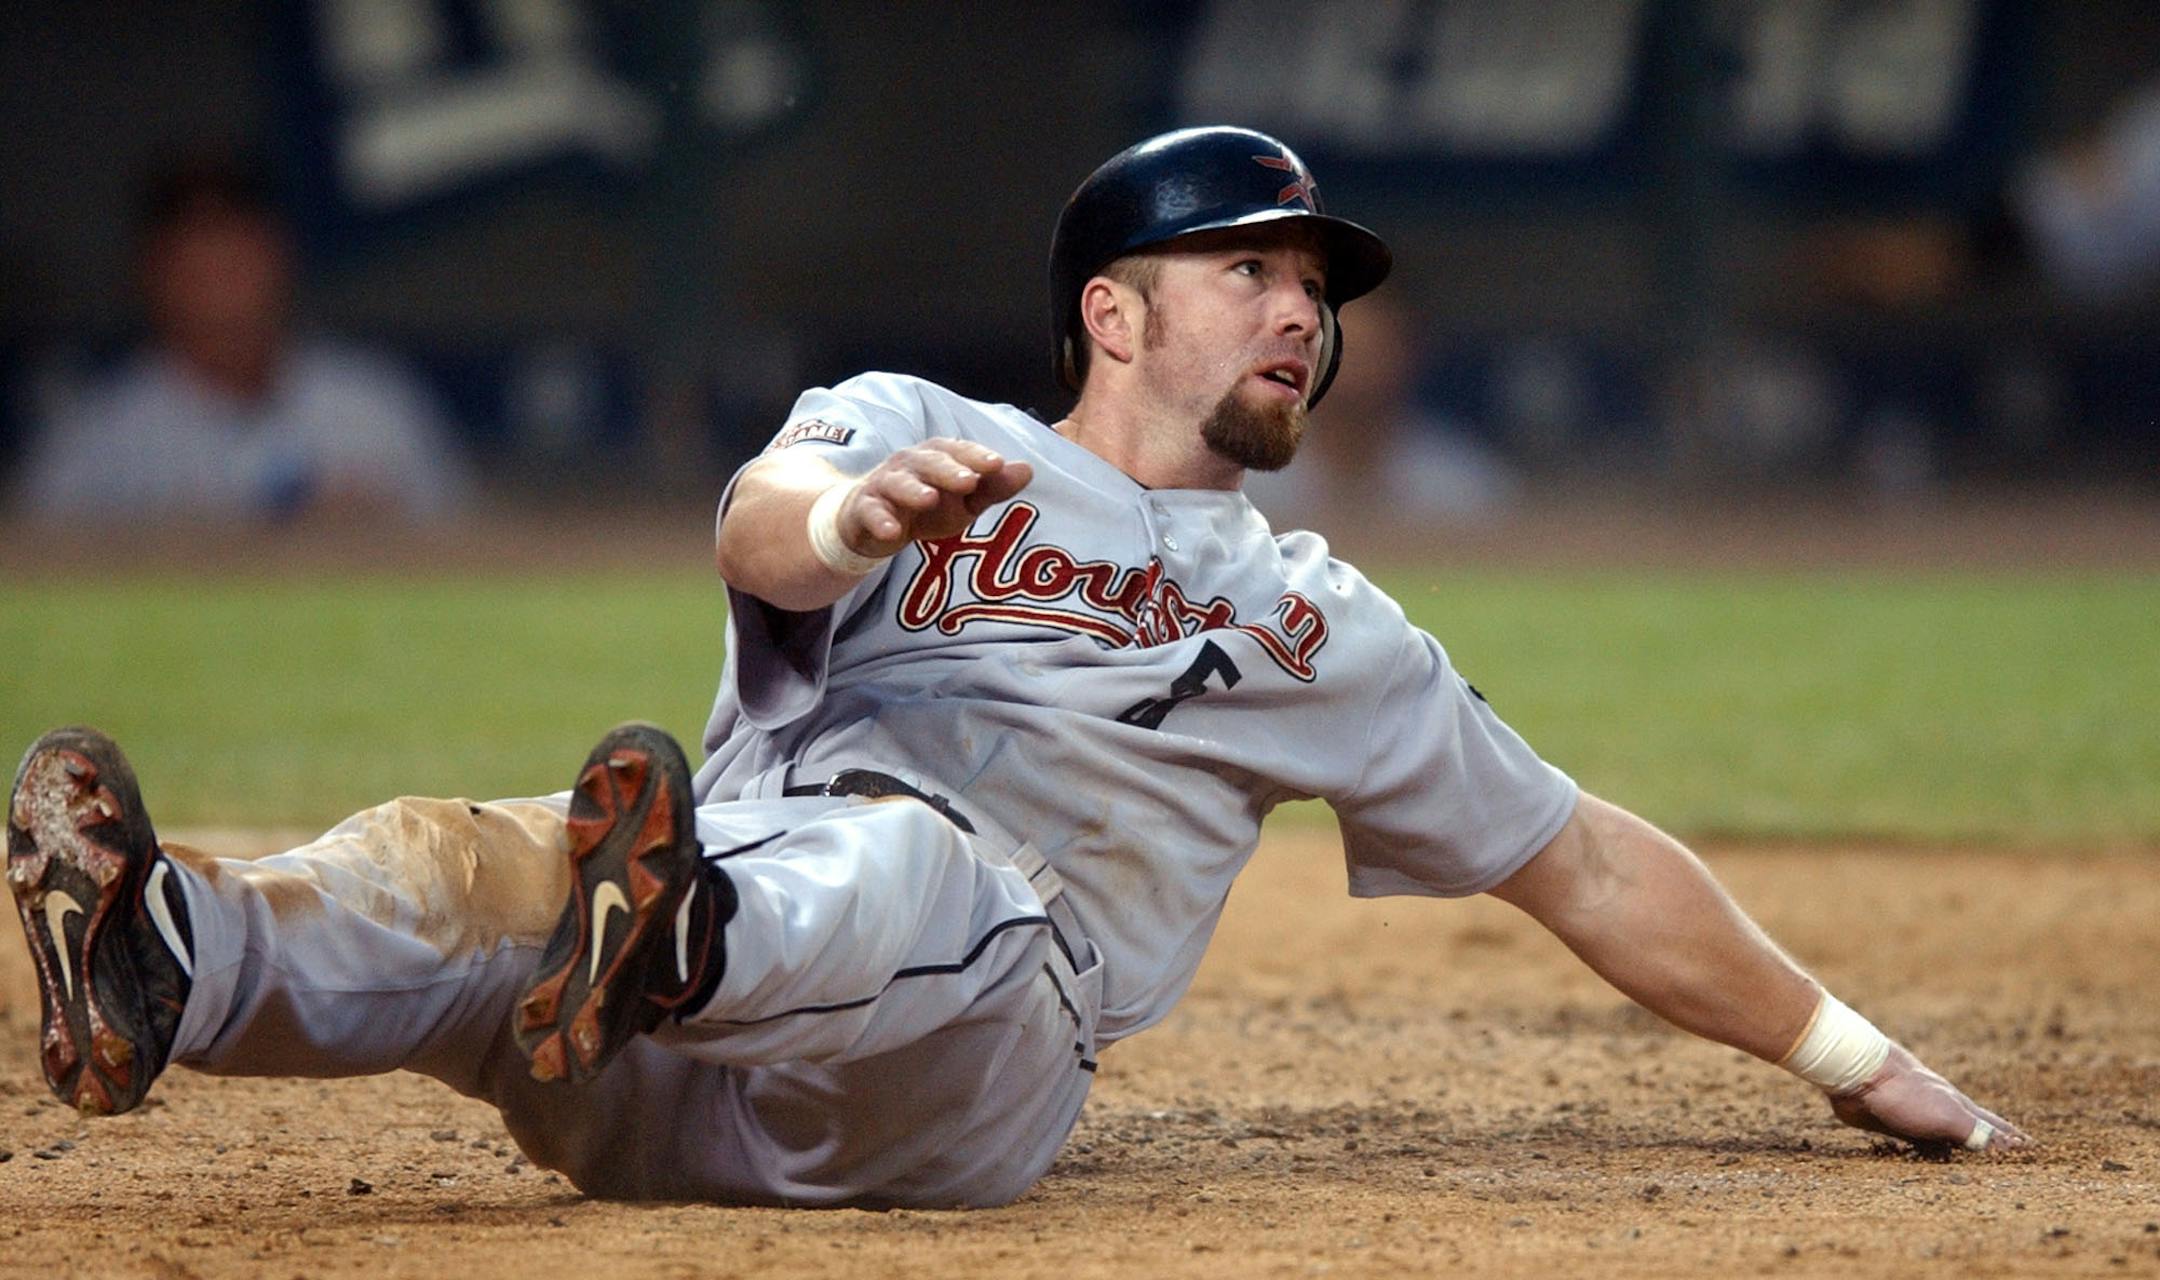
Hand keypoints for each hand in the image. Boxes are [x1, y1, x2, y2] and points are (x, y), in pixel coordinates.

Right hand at [841, 439, 1033, 556]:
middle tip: (969, 480)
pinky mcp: (863, 509)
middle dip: (949, 470)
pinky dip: (880, 521)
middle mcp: (908, 465)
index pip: (956, 450)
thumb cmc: (924, 507)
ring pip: (897, 483)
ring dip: (913, 490)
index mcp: (935, 457)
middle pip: (928, 462)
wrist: (871, 523)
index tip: (997, 463)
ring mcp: (884, 486)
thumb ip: (992, 488)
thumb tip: (1028, 469)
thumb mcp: (963, 501)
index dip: (975, 456)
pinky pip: (870, 513)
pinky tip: (893, 532)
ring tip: (930, 499)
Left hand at [1827, 1043, 2028, 1151]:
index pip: (1995, 1127)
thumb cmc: (1906, 1093)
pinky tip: (1922, 1152)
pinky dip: (1926, 1149)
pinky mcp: (1890, 1121)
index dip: (2013, 1139)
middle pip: (1971, 1129)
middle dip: (1989, 1141)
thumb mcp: (1949, 1115)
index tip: (2032, 1147)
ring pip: (1943, 1135)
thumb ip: (1978, 1132)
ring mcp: (1916, 1114)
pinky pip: (1915, 1140)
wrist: (1857, 1072)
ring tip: (1968, 1156)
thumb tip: (2014, 1148)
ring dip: (1956, 1146)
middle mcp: (1941, 1109)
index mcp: (1960, 1108)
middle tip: (2007, 1152)